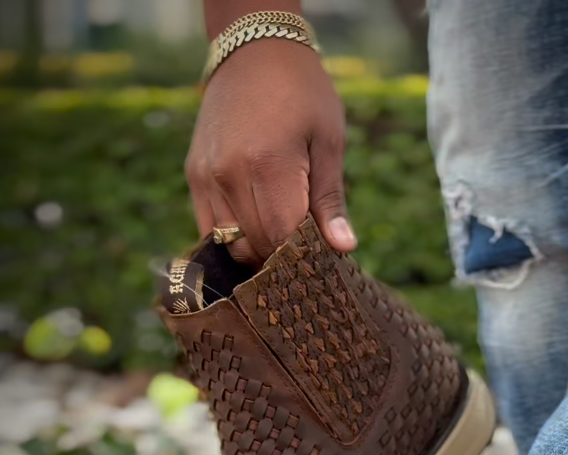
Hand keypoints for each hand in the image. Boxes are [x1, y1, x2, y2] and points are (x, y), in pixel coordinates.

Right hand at [185, 38, 355, 264]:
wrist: (253, 52)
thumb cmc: (302, 93)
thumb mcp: (328, 140)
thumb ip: (331, 200)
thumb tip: (343, 249)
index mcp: (268, 165)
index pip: (283, 239)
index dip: (304, 259)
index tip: (322, 261)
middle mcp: (230, 175)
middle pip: (256, 247)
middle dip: (283, 260)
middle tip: (306, 256)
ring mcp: (207, 178)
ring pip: (231, 246)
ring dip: (257, 254)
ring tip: (282, 245)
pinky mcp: (195, 177)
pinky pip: (210, 231)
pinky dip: (234, 242)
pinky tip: (257, 234)